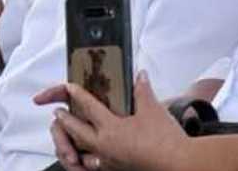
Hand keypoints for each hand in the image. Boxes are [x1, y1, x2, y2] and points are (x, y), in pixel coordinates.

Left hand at [35, 72, 188, 170]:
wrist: (179, 164)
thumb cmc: (165, 140)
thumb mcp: (153, 109)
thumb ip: (142, 91)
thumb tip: (140, 76)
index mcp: (111, 129)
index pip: (89, 107)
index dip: (77, 95)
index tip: (69, 88)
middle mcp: (105, 147)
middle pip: (77, 132)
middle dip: (65, 121)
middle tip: (58, 113)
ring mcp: (109, 163)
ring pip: (82, 155)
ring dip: (72, 145)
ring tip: (67, 141)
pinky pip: (94, 168)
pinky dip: (88, 163)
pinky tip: (89, 160)